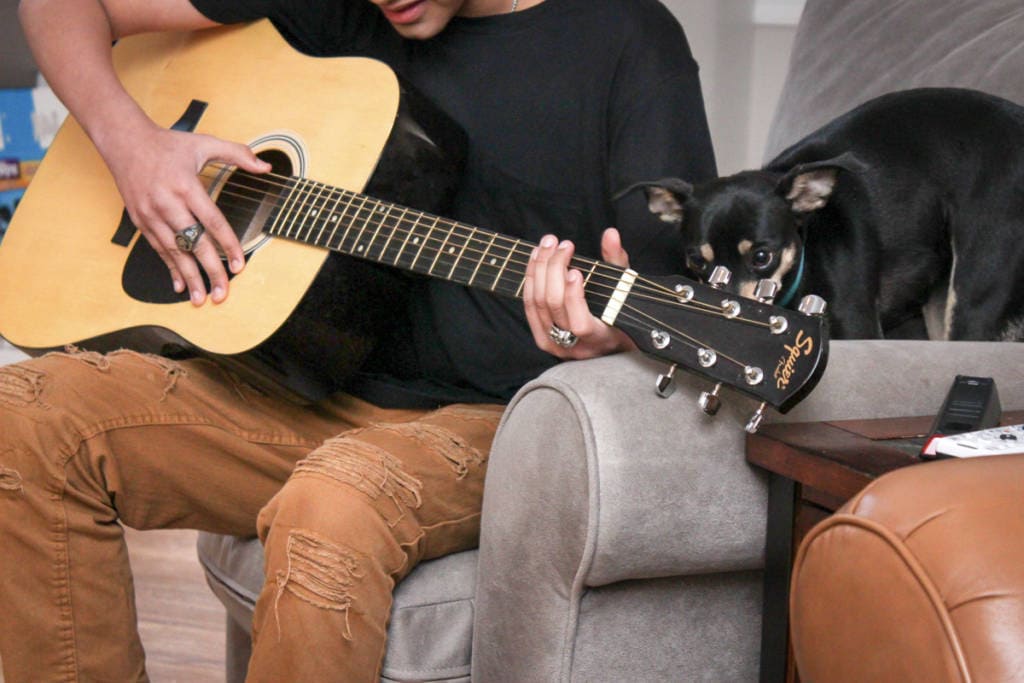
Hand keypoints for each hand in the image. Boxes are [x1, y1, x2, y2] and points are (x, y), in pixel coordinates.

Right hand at [101, 121, 270, 304]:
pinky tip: (181, 285)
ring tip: (202, 298)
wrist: (123, 140)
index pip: (212, 221)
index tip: (240, 265)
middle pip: (194, 243)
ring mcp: (151, 214)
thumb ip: (238, 154)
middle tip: (223, 293)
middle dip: (210, 271)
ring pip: (174, 251)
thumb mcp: (204, 143)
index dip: (228, 245)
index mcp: (185, 186)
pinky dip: (170, 268)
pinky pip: (158, 249)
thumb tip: (266, 167)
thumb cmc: (166, 144)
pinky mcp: (140, 221)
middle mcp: (167, 203)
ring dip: (189, 277)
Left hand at [523, 227, 637, 358]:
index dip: (573, 297)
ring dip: (539, 269)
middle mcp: (574, 346)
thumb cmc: (619, 314)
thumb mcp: (624, 288)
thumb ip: (617, 261)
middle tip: (562, 244)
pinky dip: (530, 280)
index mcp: (599, 339)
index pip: (580, 324)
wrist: (606, 343)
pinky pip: (529, 307)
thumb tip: (610, 234)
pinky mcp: (541, 339)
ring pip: (538, 304)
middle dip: (554, 269)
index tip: (575, 270)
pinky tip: (536, 259)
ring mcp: (554, 344)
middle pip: (554, 305)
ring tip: (548, 245)